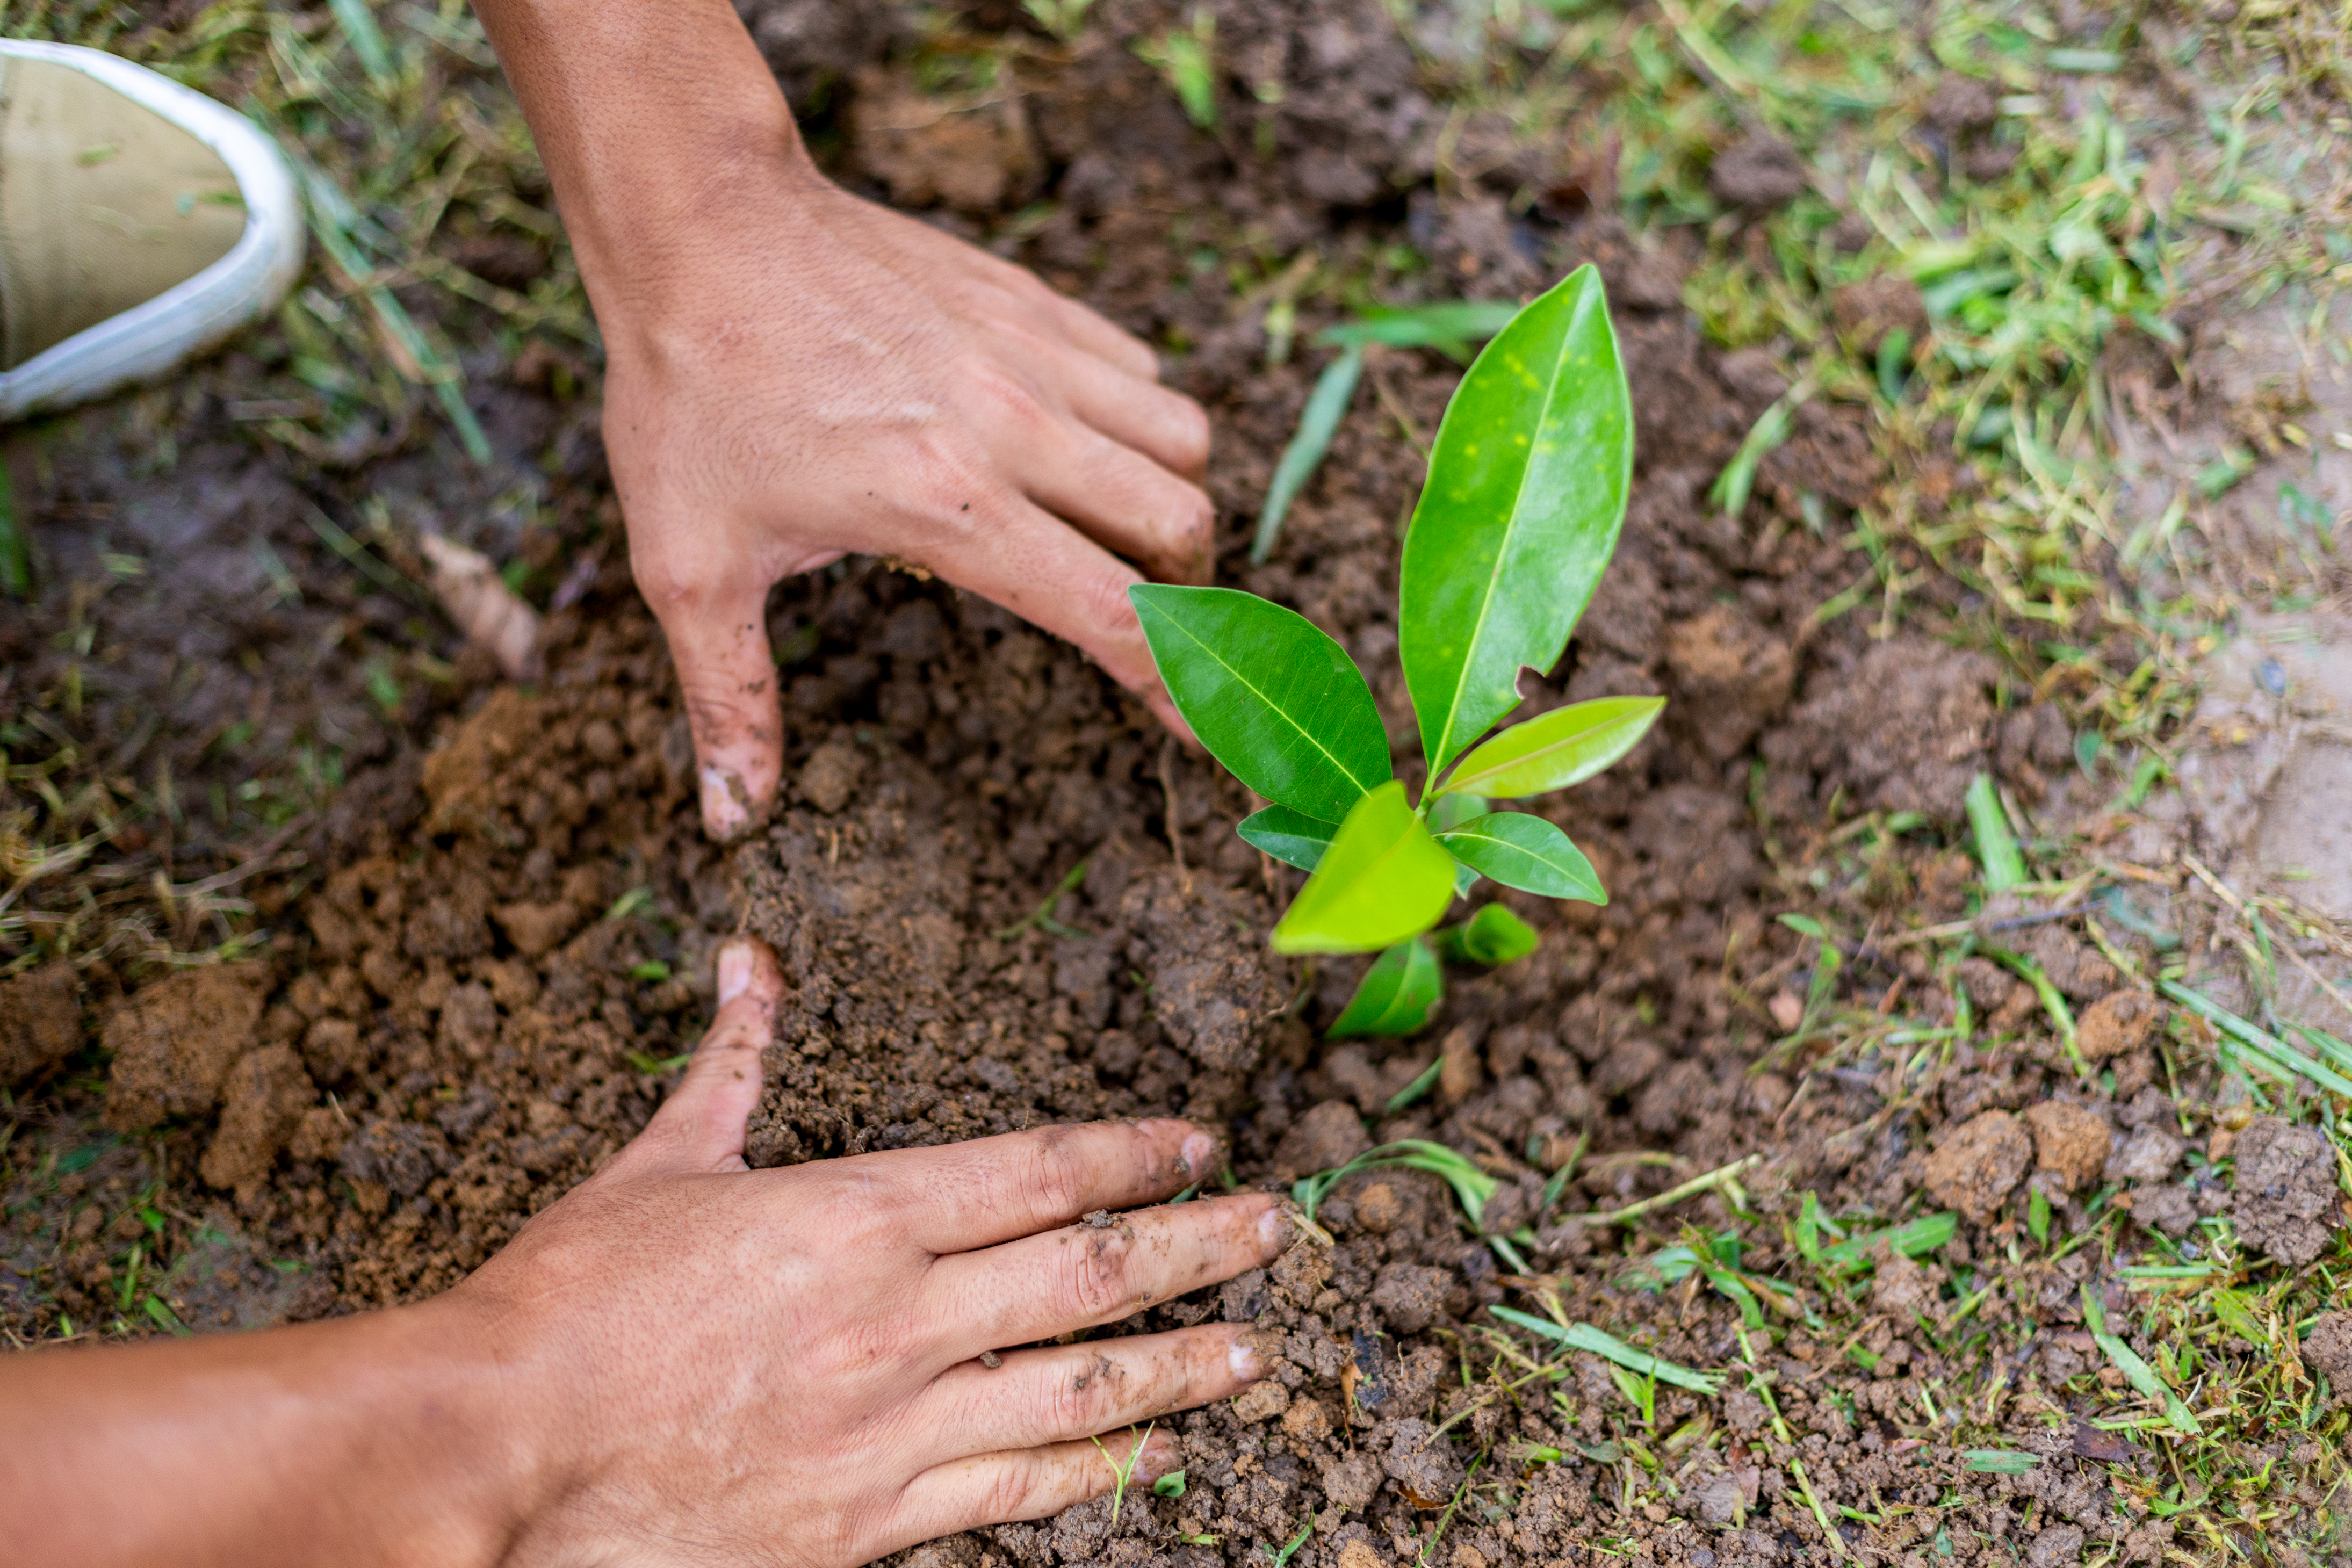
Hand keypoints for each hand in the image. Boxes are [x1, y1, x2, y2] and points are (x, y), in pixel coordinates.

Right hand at [467, 938, 1281, 1564]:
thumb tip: (750, 964)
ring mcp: (895, 1425)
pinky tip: (1155, 1460)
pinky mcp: (872, 1522)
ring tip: (1255, 1353)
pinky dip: (1100, 1475)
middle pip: (1090, 1274)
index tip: (1196, 1143)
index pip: (1039, 1171)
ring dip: (1180, 1367)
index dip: (1132, 1153)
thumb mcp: (658, 1163)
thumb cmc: (571, 1300)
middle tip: (1278, 1234)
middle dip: (1197, 1248)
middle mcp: (901, 1318)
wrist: (502, 1449)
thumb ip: (732, 1063)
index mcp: (858, 1215)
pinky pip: (1018, 1493)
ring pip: (1080, 1389)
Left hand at [602, 175, 1213, 838]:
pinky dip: (1135, 416)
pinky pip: (1138, 366)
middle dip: (1186, 592)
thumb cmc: (691, 392)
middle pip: (1182, 527)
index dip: (1181, 691)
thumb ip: (731, 696)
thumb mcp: (690, 565)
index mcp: (950, 509)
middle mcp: (1016, 430)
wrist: (698, 222)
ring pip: (1181, 440)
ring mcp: (1031, 355)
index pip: (1115, 617)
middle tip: (1140, 622)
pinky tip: (1076, 442)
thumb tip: (736, 817)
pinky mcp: (1028, 300)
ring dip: (1170, 499)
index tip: (1215, 737)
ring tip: (1117, 534)